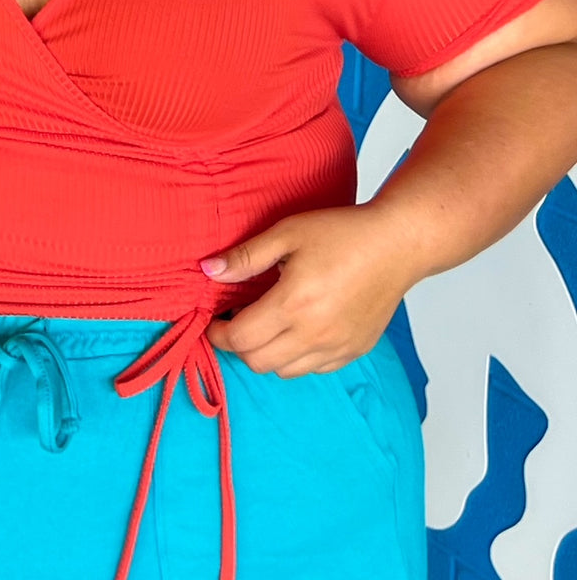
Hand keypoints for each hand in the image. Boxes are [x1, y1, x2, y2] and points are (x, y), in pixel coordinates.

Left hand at [199, 204, 411, 377]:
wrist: (396, 245)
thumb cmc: (341, 233)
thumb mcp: (287, 233)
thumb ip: (246, 257)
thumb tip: (209, 271)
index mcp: (293, 304)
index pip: (240, 339)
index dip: (217, 334)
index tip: (213, 321)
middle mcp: (314, 334)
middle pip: (258, 362)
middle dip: (238, 346)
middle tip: (235, 321)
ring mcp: (336, 347)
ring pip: (284, 372)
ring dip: (266, 354)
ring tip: (266, 324)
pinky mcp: (353, 351)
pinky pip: (313, 369)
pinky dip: (295, 357)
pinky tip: (296, 329)